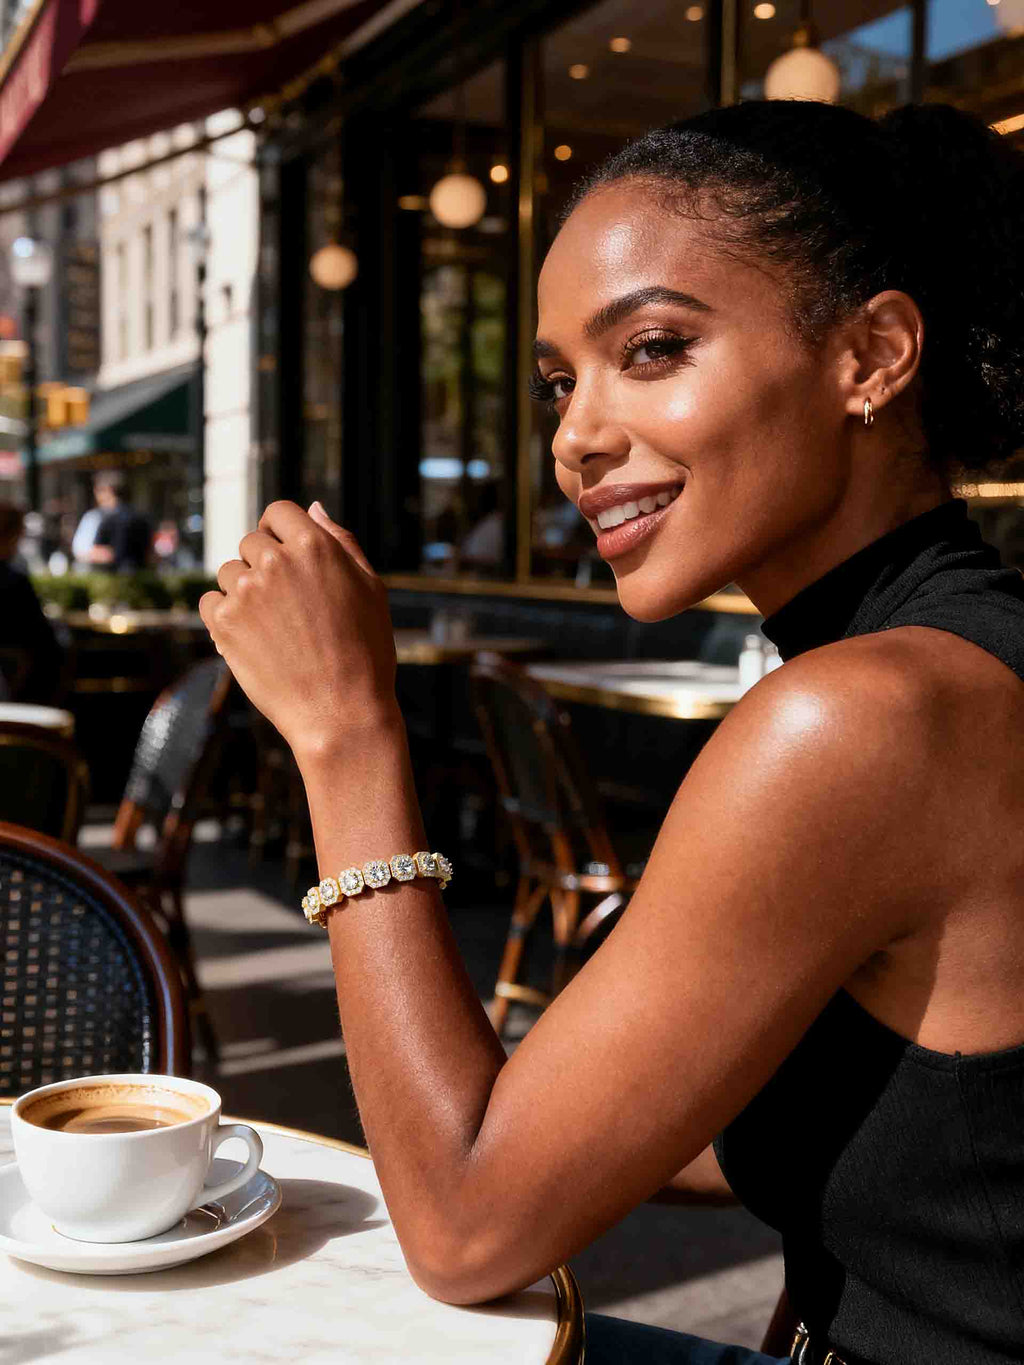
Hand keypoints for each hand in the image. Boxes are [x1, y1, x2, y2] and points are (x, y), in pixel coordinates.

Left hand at [200, 501, 399, 761]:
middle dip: (263, 565)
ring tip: (274, 629)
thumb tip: (314, 507)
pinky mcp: (224, 623)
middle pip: (251, 543)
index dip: (279, 531)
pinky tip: (252, 639)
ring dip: (243, 592)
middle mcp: (277, 563)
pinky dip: (224, 617)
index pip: (278, 512)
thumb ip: (341, 541)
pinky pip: (210, 602)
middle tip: (287, 607)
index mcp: (315, 547)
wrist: (342, 713)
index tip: (283, 554)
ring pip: (229, 573)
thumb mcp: (370, 589)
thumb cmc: (365, 652)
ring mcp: (247, 592)